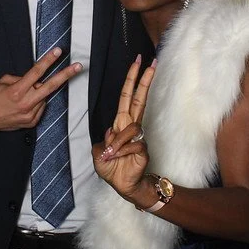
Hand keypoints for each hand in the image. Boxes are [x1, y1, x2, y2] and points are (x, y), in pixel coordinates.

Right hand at [0, 48, 81, 133]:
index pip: (36, 72)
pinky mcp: (31, 122)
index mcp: (17, 91)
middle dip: (65, 75)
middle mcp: (26, 104)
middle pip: (50, 86)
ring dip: (38, 92)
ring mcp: (30, 115)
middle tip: (78, 66)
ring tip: (23, 96)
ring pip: (43, 97)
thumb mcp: (3, 82)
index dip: (48, 61)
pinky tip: (24, 104)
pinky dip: (36, 102)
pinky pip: (40, 107)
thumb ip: (20, 79)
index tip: (58, 52)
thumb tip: (34, 79)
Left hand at [92, 57, 155, 204]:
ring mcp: (138, 137)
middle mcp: (131, 127)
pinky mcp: (143, 148)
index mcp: (120, 124)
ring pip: (130, 128)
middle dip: (143, 80)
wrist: (123, 185)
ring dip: (117, 142)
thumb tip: (112, 132)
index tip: (137, 64)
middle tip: (150, 63)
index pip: (126, 97)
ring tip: (110, 156)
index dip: (131, 81)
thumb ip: (104, 141)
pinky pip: (131, 145)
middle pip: (138, 99)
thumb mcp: (98, 154)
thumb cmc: (112, 169)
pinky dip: (120, 152)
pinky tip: (116, 159)